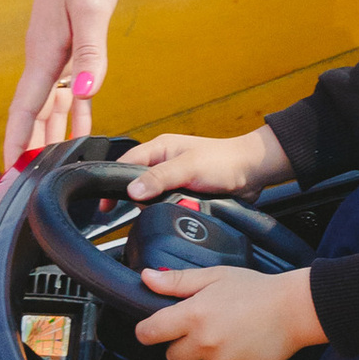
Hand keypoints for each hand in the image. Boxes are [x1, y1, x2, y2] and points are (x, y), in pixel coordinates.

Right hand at [5, 0, 122, 164]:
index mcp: (44, 54)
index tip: (11, 173)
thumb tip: (83, 95)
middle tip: (30, 184)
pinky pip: (68, 86)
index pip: (26, 109)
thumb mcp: (91, 10)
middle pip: (35, 113)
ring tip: (53, 166)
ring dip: (52, 132)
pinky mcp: (68, 41)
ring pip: (51, 103)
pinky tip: (82, 126)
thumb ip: (89, 54)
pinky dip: (74, 109)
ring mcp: (55, 50)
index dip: (19, 141)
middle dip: (32, 146)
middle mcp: (44, 56)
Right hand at [125, 124, 288, 203]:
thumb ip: (160, 178)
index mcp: (160, 148)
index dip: (112, 183)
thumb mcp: (189, 167)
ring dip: (157, 206)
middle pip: (137, 184)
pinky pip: (168, 204)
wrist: (253, 171)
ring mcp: (174, 177)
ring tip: (169, 207)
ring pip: (152, 198)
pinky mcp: (185, 191)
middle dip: (139, 199)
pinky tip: (178, 212)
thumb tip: (133, 190)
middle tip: (144, 208)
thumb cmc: (225, 160)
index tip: (105, 205)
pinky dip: (171, 210)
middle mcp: (164, 162)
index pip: (125, 164)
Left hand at [136, 261, 321, 359]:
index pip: (150, 333)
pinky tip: (237, 343)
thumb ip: (178, 281)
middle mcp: (204, 342)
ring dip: (201, 354)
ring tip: (224, 333)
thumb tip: (147, 278)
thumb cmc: (257, 290)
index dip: (148, 330)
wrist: (294, 310)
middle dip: (179, 342)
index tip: (153, 327)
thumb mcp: (215, 276)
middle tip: (201, 325)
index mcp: (194, 315)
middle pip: (171, 355)